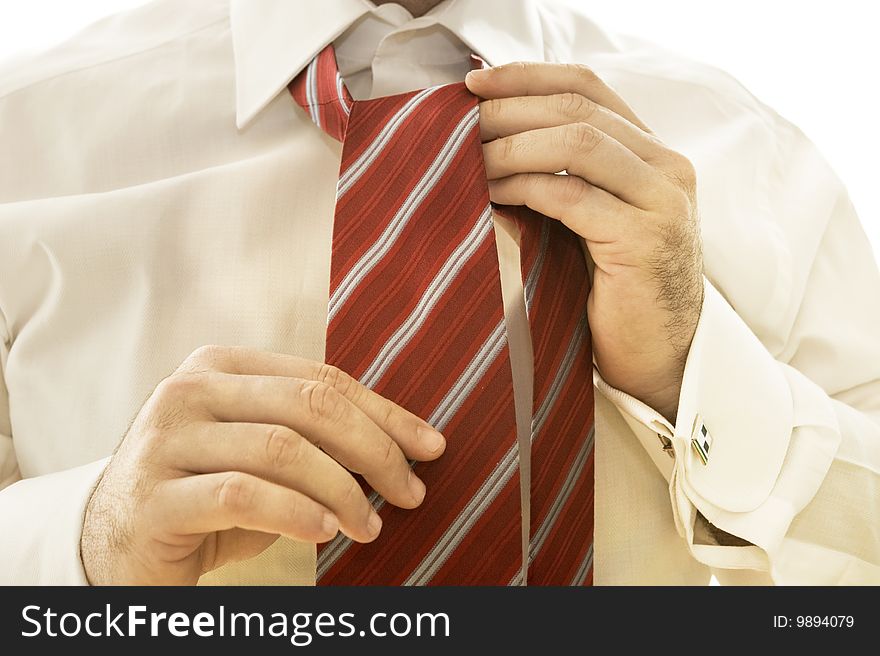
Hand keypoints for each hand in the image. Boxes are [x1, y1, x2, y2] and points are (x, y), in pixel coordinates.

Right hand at [80, 346, 445, 584]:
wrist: (115, 541)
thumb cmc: (206, 493)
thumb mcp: (265, 455)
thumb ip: (317, 438)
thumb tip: (407, 448)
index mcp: (222, 366)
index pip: (323, 380)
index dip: (385, 413)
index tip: (429, 448)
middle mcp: (191, 390)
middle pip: (310, 405)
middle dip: (374, 449)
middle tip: (410, 491)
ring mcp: (167, 439)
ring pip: (282, 448)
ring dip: (341, 490)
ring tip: (369, 525)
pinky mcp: (155, 494)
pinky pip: (243, 495)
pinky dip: (296, 513)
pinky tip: (325, 532)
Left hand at [467, 63, 703, 419]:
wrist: (658, 356)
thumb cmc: (613, 290)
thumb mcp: (593, 218)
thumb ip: (566, 176)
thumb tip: (491, 137)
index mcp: (653, 153)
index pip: (588, 86)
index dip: (528, 76)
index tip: (474, 81)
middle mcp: (667, 166)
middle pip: (576, 108)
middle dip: (508, 109)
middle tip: (459, 123)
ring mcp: (662, 201)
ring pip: (576, 143)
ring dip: (510, 145)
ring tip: (467, 157)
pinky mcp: (644, 239)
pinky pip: (570, 196)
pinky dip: (523, 187)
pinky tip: (491, 192)